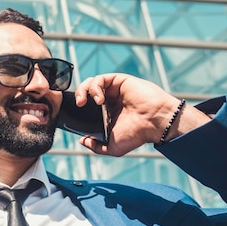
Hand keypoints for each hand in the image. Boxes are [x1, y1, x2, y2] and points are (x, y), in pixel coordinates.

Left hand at [73, 74, 208, 155]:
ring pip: (91, 83)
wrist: (154, 123)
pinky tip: (99, 99)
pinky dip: (95, 87)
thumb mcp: (112, 147)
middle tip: (78, 106)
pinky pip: (100, 79)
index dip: (77, 109)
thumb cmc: (137, 135)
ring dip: (83, 91)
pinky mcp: (120, 81)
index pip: (86, 107)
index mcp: (107, 114)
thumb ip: (96, 146)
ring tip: (84, 102)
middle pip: (86, 93)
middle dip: (78, 97)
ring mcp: (114, 90)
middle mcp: (110, 101)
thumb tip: (82, 141)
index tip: (72, 114)